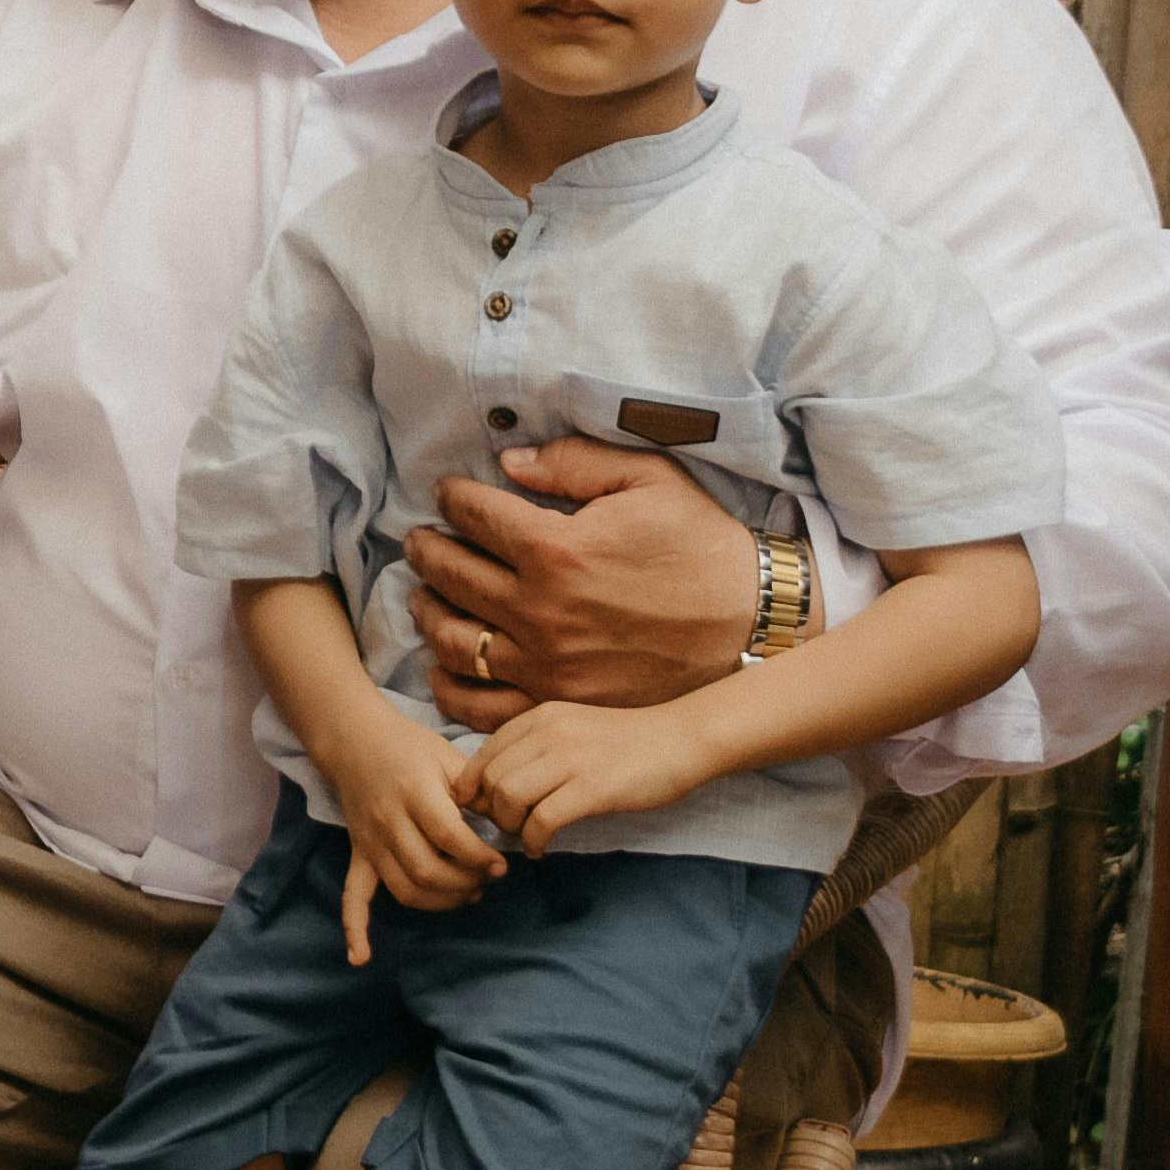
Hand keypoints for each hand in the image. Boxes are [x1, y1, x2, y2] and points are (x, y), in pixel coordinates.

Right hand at [328, 705, 503, 964]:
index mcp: (415, 793)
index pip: (449, 837)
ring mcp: (370, 842)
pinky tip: (360, 958)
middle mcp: (389, 821)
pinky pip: (353, 896)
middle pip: (427, 871)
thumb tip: (510, 824)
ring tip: (467, 895)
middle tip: (488, 879)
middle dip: (465, 884)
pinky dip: (354, 929)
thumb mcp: (449, 757)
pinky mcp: (359, 854)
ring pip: (404, 889)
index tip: (501, 865)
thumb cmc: (410, 746)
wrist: (356, 740)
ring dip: (440, 902)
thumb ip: (478, 791)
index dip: (478, 858)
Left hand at [402, 442, 767, 724]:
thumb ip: (574, 463)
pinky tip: (442, 664)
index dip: (453, 500)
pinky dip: (450, 685)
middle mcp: (539, 610)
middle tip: (419, 542)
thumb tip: (509, 464)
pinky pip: (479, 704)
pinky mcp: (556, 705)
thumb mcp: (649, 481)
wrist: (750, 624)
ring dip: (427, 613)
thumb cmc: (702, 547)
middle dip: (427, 551)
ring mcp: (544, 665)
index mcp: (557, 549)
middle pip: (452, 576)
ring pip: (453, 641)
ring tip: (422, 596)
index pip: (476, 516)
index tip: (447, 495)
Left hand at [458, 693, 712, 856]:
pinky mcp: (594, 788)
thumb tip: (495, 784)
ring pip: (509, 797)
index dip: (474, 786)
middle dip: (491, 810)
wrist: (681, 739)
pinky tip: (541, 848)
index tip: (481, 808)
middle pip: (491, 779)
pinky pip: (542, 820)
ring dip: (510, 826)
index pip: (485, 753)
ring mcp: (572, 759)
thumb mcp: (574, 729)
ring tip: (525, 835)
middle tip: (508, 826)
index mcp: (542, 718)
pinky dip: (534, 841)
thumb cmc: (627, 742)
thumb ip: (537, 748)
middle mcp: (550, 733)